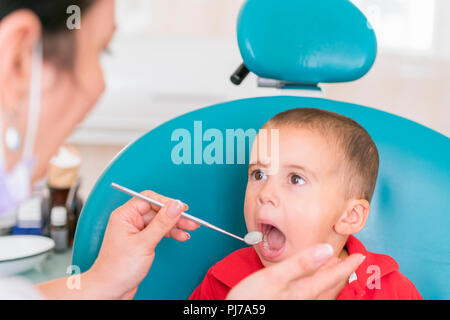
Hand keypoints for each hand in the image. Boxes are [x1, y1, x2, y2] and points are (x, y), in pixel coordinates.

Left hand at [87, 190, 199, 298]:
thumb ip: (162, 223)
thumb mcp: (144, 243)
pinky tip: (181, 236)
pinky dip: (171, 233)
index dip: (167, 202)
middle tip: (191, 221)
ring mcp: (136, 231)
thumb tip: (176, 205)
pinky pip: (159, 231)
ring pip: (160, 221)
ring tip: (191, 228)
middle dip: (175, 216)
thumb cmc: (117, 268)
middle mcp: (130, 220)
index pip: (149, 199)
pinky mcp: (142, 241)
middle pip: (157, 210)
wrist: (110, 290)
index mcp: (125, 215)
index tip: (182, 208)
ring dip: (176, 225)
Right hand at [226, 244, 364, 299]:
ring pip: (320, 291)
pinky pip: (310, 294)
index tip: (361, 257)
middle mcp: (303, 299)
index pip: (332, 276)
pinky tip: (309, 281)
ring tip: (333, 268)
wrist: (236, 317)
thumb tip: (326, 250)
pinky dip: (316, 284)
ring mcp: (295, 303)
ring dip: (328, 278)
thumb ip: (301, 263)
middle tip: (351, 261)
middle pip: (329, 285)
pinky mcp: (287, 303)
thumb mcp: (275, 277)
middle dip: (340, 272)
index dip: (347, 266)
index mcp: (303, 290)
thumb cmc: (252, 301)